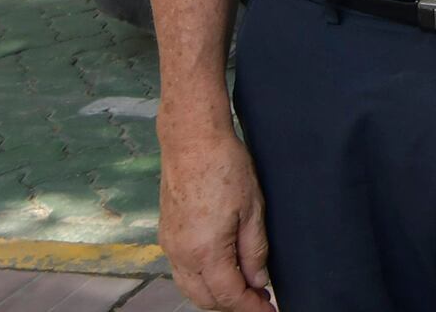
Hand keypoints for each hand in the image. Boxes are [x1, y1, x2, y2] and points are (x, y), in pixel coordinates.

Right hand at [158, 126, 272, 311]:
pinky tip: (221, 271)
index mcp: (204, 251)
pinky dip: (202, 281)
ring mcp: (170, 245)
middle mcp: (181, 254)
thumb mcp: (252, 210)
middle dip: (234, 305)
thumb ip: (254, 251)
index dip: (251, 308)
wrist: (192, 139)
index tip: (269, 311)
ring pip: (191, 289)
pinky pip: (182, 272)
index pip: (229, 296)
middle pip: (207, 299)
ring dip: (216, 296)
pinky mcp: (166, 234)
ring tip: (244, 287)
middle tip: (260, 299)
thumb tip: (258, 282)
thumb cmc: (224, 166)